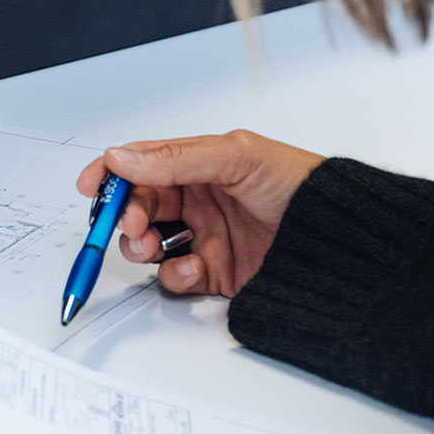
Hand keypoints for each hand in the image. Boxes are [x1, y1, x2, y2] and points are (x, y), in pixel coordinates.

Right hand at [75, 130, 323, 297]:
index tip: (92, 187)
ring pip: (148, 243)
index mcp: (198, 165)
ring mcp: (204, 237)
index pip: (141, 166)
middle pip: (137, 206)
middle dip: (125, 215)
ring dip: (141, 246)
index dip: (111, 175)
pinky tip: (192, 267)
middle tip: (130, 224)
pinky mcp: (215, 273)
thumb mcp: (237, 158)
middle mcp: (197, 200)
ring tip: (153, 246)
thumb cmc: (302, 188)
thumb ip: (176, 159)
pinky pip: (175, 276)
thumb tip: (122, 157)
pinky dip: (174, 274)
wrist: (342, 243)